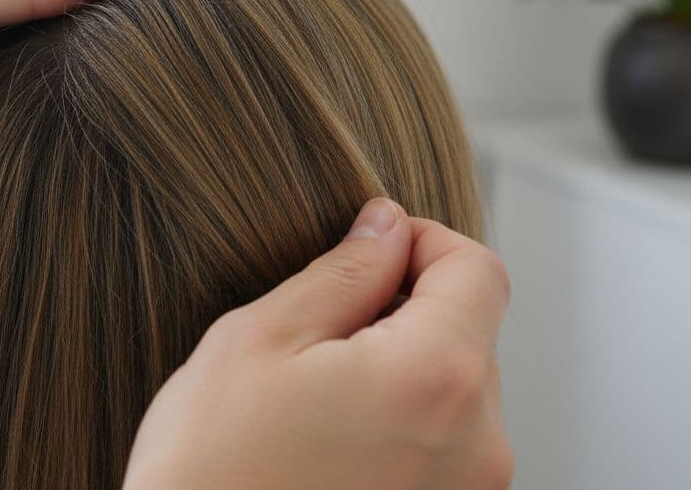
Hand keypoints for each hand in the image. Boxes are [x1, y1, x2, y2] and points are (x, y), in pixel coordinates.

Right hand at [122, 199, 512, 489]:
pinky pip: (443, 445)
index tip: (367, 252)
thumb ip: (343, 272)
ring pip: (455, 390)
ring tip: (316, 402)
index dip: (422, 241)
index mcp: (436, 379)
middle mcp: (477, 445)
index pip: (479, 270)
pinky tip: (329, 442)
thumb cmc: (211, 469)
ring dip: (400, 371)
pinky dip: (399, 424)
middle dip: (405, 312)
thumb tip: (386, 226)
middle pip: (470, 331)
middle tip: (316, 339)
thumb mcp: (261, 339)